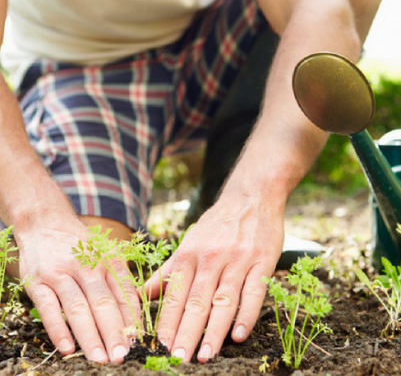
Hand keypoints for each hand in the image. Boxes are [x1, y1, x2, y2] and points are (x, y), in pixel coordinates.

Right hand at [16, 220, 140, 362]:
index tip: (137, 341)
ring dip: (90, 335)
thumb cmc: (81, 244)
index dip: (131, 318)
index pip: (124, 292)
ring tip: (100, 358)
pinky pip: (48, 308)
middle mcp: (86, 266)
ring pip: (78, 308)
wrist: (46, 223)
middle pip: (103, 303)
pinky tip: (67, 348)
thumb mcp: (105, 252)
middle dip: (114, 332)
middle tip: (122, 356)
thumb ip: (118, 278)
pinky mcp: (38, 281)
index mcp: (108, 260)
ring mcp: (61, 273)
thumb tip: (134, 312)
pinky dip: (58, 329)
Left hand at [147, 194, 283, 362]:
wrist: (250, 198)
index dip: (167, 322)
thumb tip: (141, 294)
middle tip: (178, 359)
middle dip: (186, 332)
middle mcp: (211, 258)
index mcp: (189, 254)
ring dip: (214, 330)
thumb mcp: (188, 243)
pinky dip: (246, 314)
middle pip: (196, 301)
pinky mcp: (261, 261)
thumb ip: (167, 271)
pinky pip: (254, 291)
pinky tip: (239, 334)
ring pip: (223, 299)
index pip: (175, 294)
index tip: (159, 347)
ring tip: (205, 355)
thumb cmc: (216, 225)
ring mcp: (237, 260)